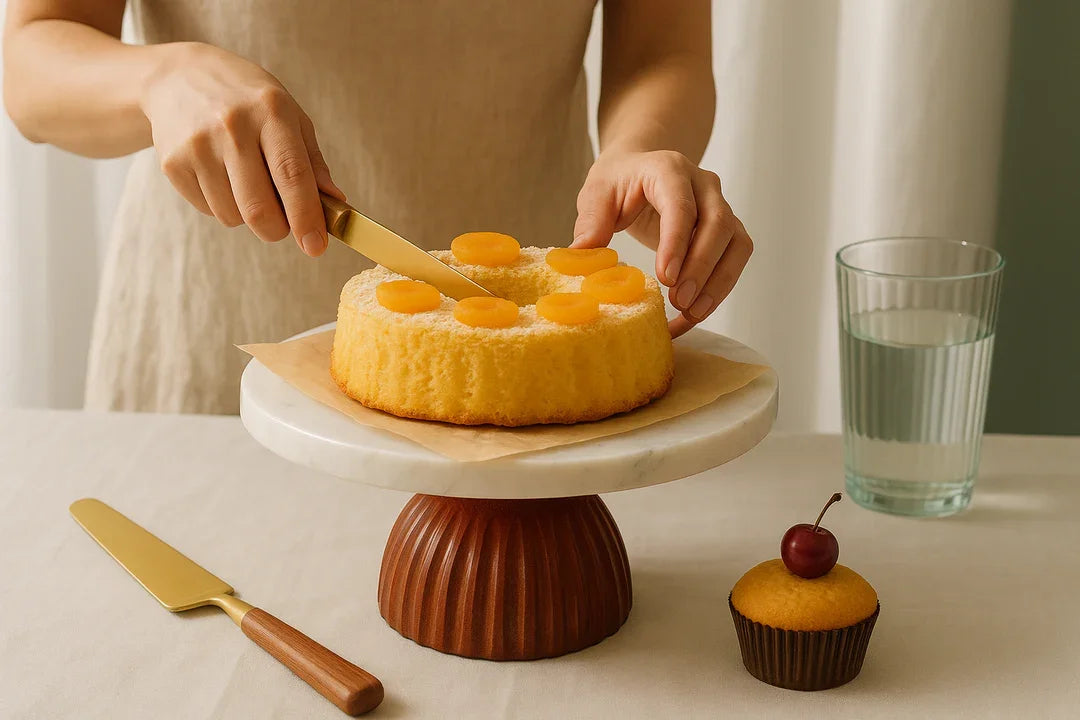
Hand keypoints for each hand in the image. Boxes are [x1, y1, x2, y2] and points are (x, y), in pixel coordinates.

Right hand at [140, 43, 343, 255]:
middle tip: (283, 224)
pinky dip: (222, 205)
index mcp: (271, 112)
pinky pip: (209, 210)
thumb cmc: (247, 101)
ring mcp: (198, 146)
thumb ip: (313, 163)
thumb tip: (335, 204)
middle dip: (278, 229)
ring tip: (246, 182)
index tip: (316, 246)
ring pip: (233, 216)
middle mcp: (232, 127)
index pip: (292, 175)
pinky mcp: (172, 163)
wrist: (179, 77)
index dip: (306, 217)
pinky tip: (220, 175)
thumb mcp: (289, 116)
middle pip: (259, 208)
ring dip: (248, 215)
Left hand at [572, 150, 752, 336]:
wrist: (640, 167)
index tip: (666, 277)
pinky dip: (719, 289)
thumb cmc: (618, 181)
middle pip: (718, 224)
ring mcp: (720, 206)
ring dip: (718, 282)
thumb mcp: (597, 194)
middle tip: (679, 300)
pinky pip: (735, 258)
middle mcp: (703, 184)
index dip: (677, 241)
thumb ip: (591, 223)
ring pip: (736, 244)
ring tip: (691, 313)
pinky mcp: (727, 229)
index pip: (681, 204)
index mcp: (669, 170)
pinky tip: (695, 313)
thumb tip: (578, 258)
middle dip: (701, 267)